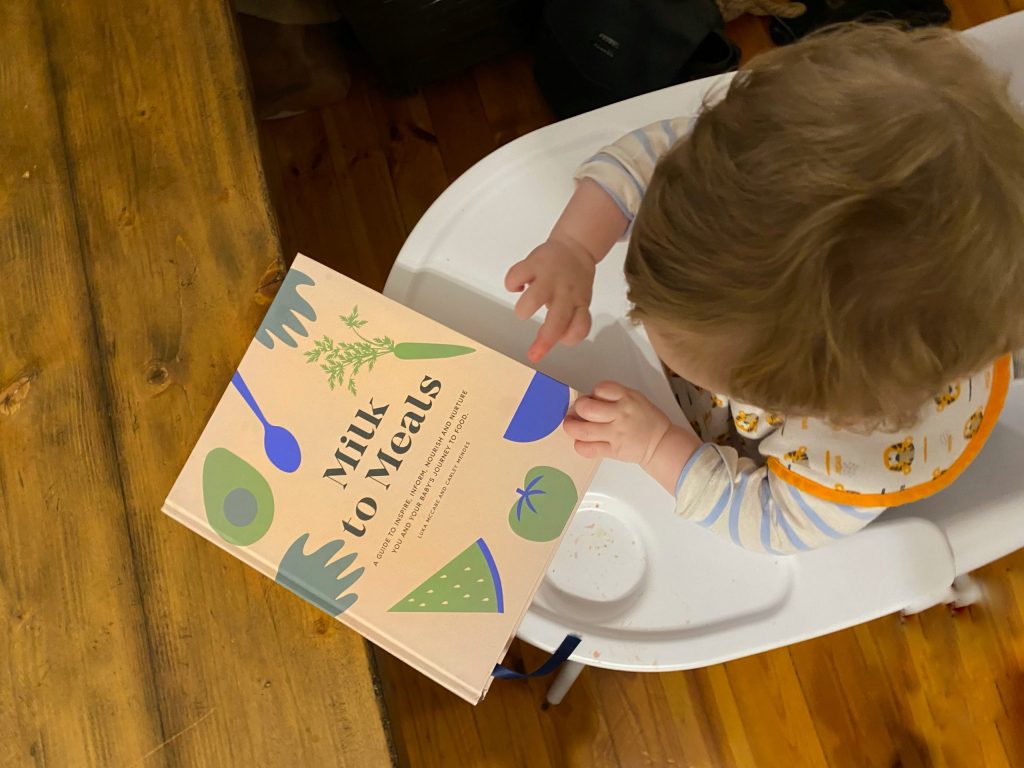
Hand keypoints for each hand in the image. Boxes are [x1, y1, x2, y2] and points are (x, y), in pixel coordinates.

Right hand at [504, 234, 595, 361]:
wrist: (575, 247)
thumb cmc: (574, 282)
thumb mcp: (580, 303)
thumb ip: (570, 323)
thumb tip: (551, 340)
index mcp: (579, 303)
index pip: (580, 327)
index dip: (571, 337)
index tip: (561, 339)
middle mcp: (565, 292)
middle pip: (557, 321)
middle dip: (544, 341)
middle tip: (533, 355)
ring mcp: (549, 277)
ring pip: (532, 299)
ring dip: (523, 310)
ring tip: (525, 309)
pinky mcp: (533, 264)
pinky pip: (515, 277)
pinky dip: (512, 285)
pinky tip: (519, 285)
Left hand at [564, 382, 702, 492]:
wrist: (660, 443)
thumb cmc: (646, 419)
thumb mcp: (635, 398)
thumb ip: (613, 396)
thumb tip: (588, 399)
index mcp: (627, 398)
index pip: (600, 389)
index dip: (592, 394)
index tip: (592, 399)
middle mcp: (621, 415)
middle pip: (587, 409)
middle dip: (577, 409)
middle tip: (576, 412)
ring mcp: (617, 434)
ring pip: (584, 430)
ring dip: (571, 427)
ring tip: (570, 425)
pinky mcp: (613, 451)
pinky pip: (589, 449)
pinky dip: (579, 445)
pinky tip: (581, 441)